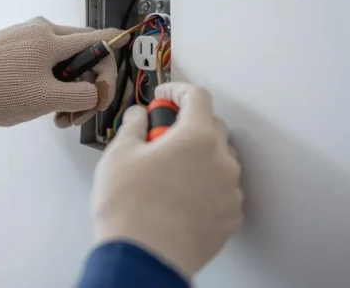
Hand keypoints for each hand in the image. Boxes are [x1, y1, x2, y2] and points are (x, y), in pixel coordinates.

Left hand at [0, 17, 127, 127]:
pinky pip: (46, 66)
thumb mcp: (47, 99)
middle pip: (85, 56)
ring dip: (69, 92)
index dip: (112, 66)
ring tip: (58, 117)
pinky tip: (42, 108)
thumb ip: (82, 95)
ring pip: (65, 64)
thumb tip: (97, 91)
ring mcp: (27, 39)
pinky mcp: (15, 50)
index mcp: (53, 37)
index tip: (105, 92)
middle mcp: (42, 31)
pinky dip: (51, 87)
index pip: (103, 40)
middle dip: (87, 88)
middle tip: (78, 114)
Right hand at [90, 83, 243, 278]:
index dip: (177, 91)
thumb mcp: (119, 155)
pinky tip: (180, 195)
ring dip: (199, 157)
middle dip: (187, 124)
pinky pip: (222, 189)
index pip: (197, 96)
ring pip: (219, 160)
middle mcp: (221, 161)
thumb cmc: (131, 210)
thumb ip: (133, 126)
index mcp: (196, 138)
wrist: (143, 259)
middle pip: (212, 126)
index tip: (164, 96)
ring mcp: (229, 191)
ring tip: (169, 172)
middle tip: (160, 136)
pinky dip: (206, 185)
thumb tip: (138, 117)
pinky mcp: (230, 217)